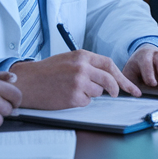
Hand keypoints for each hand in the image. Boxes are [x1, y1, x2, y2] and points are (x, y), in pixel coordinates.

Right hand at [10, 50, 139, 108]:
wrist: (27, 81)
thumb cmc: (46, 72)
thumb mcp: (68, 60)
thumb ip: (87, 65)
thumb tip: (107, 76)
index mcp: (82, 56)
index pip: (109, 65)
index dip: (121, 77)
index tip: (130, 87)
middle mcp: (82, 67)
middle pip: (109, 80)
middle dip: (115, 89)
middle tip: (115, 94)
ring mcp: (79, 83)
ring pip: (98, 92)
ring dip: (90, 93)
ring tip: (71, 88)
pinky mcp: (74, 97)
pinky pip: (86, 102)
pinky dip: (80, 101)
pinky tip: (66, 96)